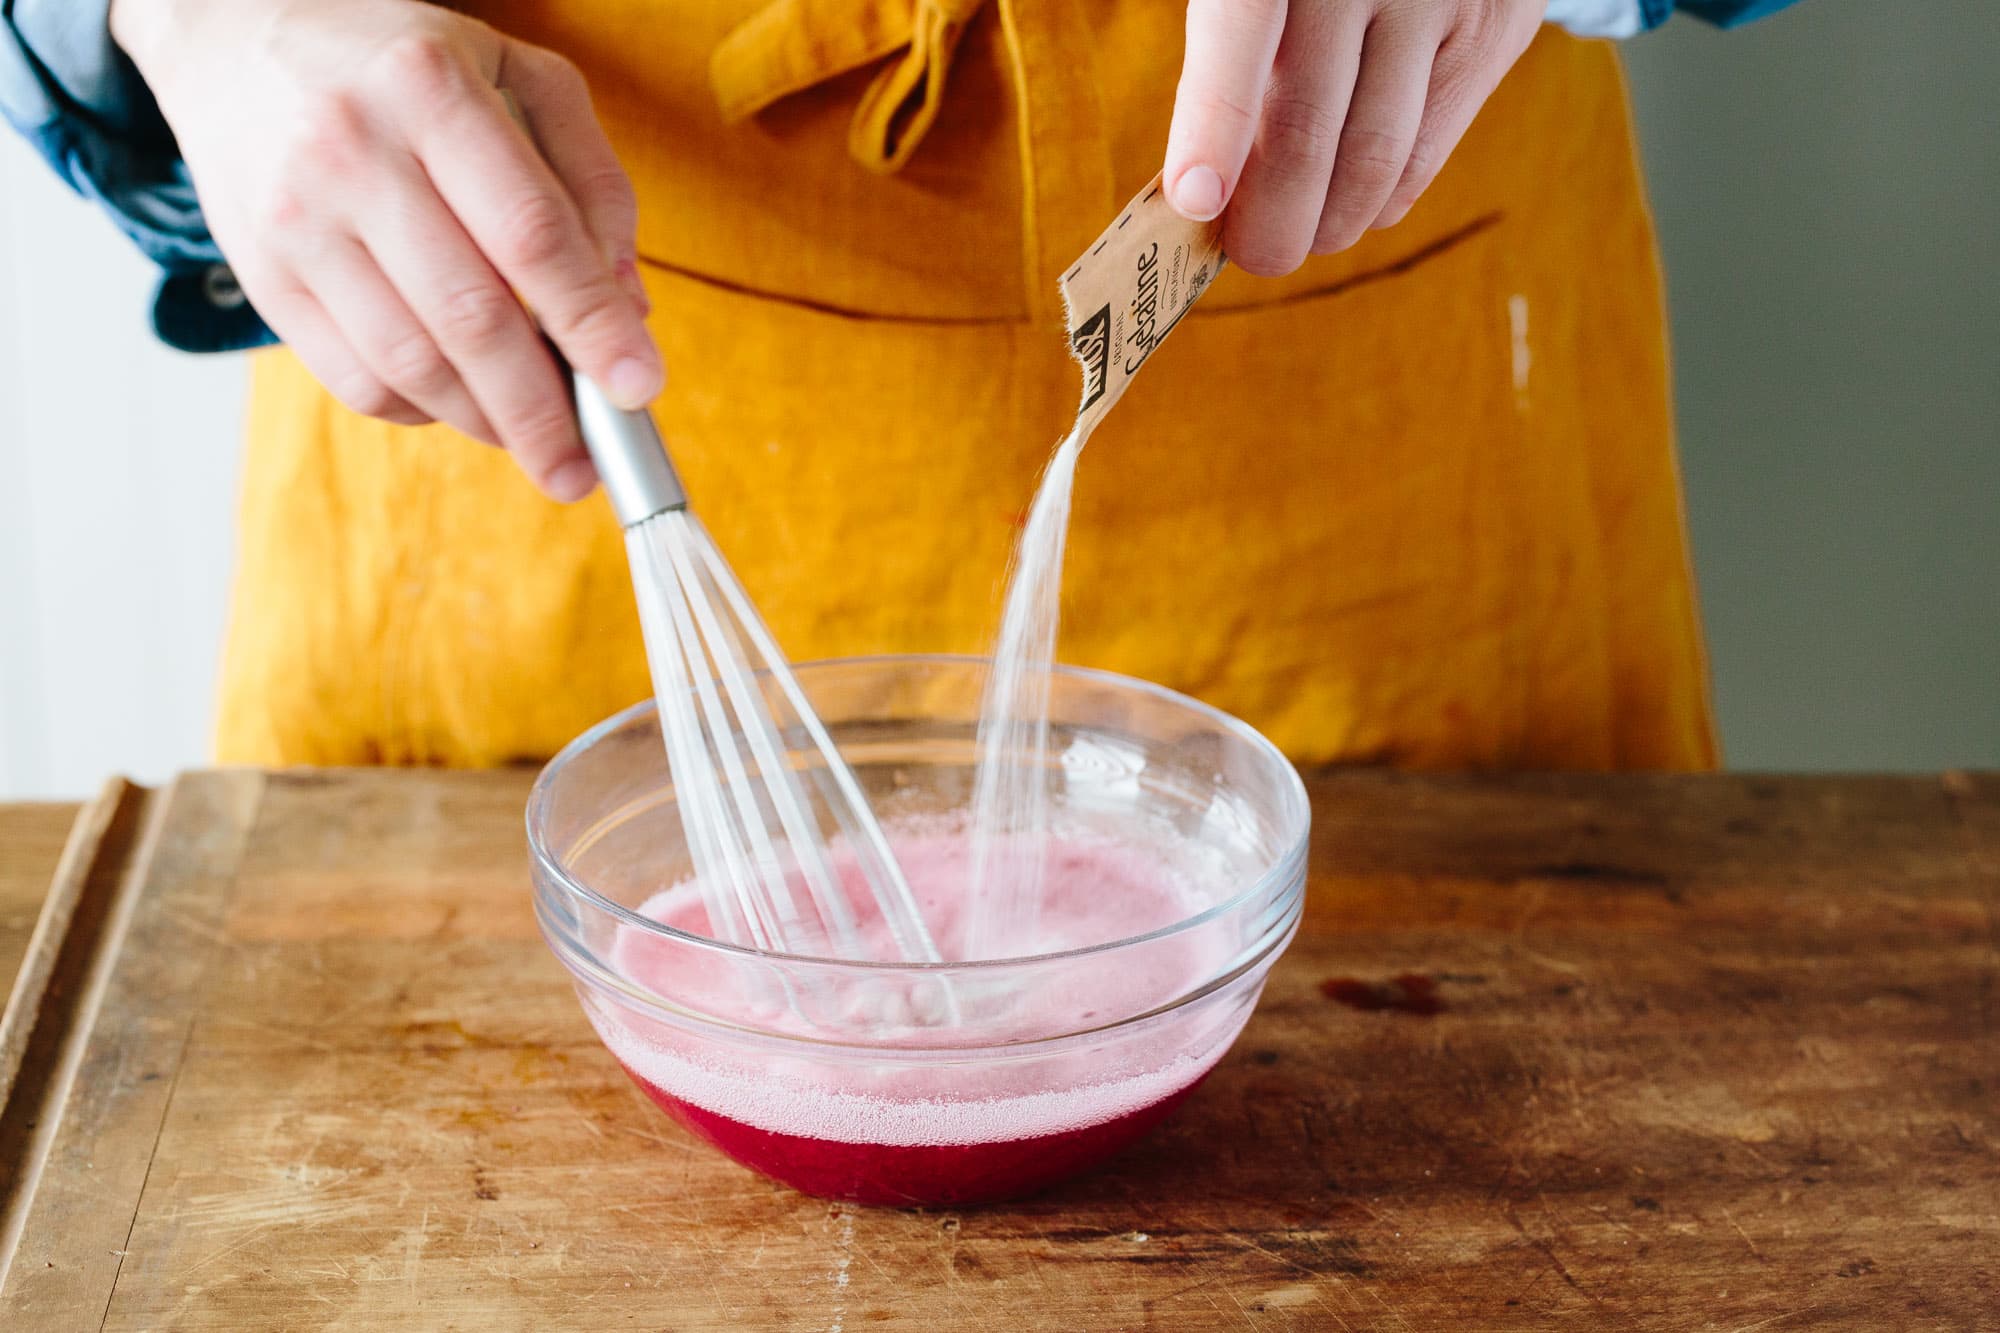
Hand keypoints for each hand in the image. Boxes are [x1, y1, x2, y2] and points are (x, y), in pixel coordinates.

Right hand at [111, 0, 659, 500]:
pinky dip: (420, 411)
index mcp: (431, 89)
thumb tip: (627, 307)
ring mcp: (299, 219)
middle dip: (540, 411)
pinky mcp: (262, 275)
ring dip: (485, 420)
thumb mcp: (519, 78)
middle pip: (470, 317)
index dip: (592, 323)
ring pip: (410, 362)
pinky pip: (354, 378)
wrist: (233, 37)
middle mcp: (354, 151)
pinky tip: (459, 402)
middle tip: (583, 466)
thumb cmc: (404, 65)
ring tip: (533, 437)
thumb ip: (590, 183)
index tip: (636, 388)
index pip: (531, 232)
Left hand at [1163, 0, 1541, 275]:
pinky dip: (1381, 202)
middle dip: (1273, 217)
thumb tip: (1201, 193)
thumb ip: (1233, 57)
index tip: (1195, 202)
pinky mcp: (1495, 29)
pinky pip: (1428, 152)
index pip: (1239, 27)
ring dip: (1329, 223)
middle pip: (1308, 120)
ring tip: (1304, 236)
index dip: (1215, 122)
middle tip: (1256, 255)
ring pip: (1374, 154)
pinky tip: (1354, 207)